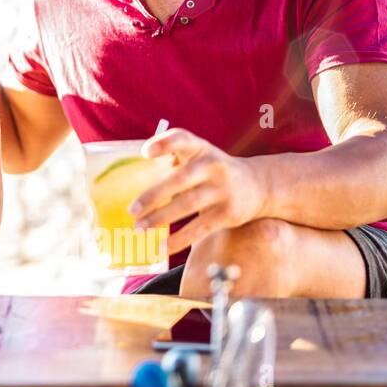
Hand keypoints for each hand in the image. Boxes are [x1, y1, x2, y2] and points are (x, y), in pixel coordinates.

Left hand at [130, 128, 269, 255]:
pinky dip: (179, 239)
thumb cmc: (212, 170)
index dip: (164, 144)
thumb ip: (172, 160)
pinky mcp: (228, 213)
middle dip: (153, 195)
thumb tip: (128, 181)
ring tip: (140, 227)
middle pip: (180, 179)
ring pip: (188, 205)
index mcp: (200, 148)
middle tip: (131, 209)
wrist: (257, 185)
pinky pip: (199, 228)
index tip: (144, 153)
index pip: (182, 139)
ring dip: (160, 218)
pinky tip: (161, 246)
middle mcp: (213, 166)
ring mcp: (222, 190)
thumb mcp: (199, 155)